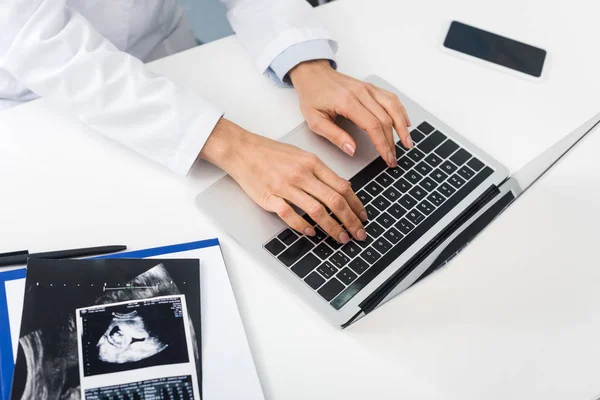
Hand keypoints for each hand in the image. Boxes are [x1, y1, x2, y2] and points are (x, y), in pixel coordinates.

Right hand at [200, 119, 367, 242]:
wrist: (241, 149)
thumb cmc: (270, 153)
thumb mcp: (301, 155)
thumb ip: (321, 172)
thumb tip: (343, 188)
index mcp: (312, 163)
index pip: (342, 186)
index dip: (356, 205)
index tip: (362, 217)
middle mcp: (301, 174)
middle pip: (334, 201)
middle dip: (350, 221)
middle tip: (358, 234)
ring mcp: (285, 186)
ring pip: (316, 210)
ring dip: (332, 227)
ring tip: (341, 237)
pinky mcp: (269, 197)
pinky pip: (289, 214)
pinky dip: (302, 226)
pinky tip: (311, 233)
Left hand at [289, 60, 412, 167]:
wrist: (312, 74)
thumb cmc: (312, 96)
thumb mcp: (315, 120)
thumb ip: (334, 136)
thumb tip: (352, 150)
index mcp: (347, 102)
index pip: (372, 125)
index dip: (383, 144)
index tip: (387, 158)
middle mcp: (361, 93)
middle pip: (385, 119)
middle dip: (393, 141)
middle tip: (393, 158)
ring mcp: (368, 89)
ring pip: (393, 107)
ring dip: (402, 126)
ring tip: (408, 143)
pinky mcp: (370, 87)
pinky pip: (391, 98)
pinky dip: (401, 111)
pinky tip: (405, 123)